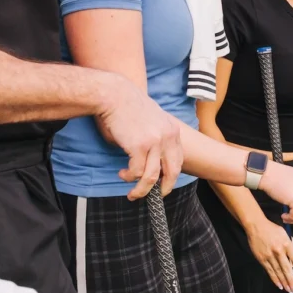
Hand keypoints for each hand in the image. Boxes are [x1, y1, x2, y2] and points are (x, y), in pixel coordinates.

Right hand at [94, 78, 182, 199]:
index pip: (178, 160)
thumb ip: (156, 137)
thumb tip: (151, 161)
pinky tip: (122, 174)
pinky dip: (129, 177)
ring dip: (141, 190)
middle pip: (172, 172)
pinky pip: (136, 172)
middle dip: (163, 189)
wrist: (114, 95)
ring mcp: (155, 142)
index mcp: (172, 130)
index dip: (170, 176)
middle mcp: (168, 136)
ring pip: (152, 178)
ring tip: (132, 193)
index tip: (161, 184)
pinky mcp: (139, 146)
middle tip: (154, 197)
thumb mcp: (152, 119)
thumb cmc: (128, 107)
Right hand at [244, 215, 292, 292]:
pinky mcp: (262, 259)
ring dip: (284, 282)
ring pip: (278, 272)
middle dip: (292, 281)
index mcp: (286, 243)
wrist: (256, 226)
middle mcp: (278, 251)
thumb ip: (292, 245)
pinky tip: (279, 285)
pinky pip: (270, 271)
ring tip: (289, 290)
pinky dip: (275, 279)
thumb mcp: (285, 233)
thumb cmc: (272, 229)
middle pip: (287, 268)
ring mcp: (269, 256)